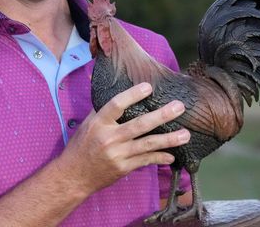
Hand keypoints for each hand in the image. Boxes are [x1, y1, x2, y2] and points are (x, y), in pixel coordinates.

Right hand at [55, 82, 190, 194]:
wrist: (73, 176)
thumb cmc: (81, 146)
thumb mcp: (87, 124)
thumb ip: (102, 108)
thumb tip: (105, 83)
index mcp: (99, 123)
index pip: (117, 105)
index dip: (133, 95)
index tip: (149, 87)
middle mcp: (109, 138)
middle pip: (139, 124)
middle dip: (162, 115)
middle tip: (179, 107)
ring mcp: (117, 154)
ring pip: (147, 144)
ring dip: (169, 139)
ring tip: (186, 134)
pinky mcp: (123, 168)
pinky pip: (146, 160)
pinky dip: (160, 157)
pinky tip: (172, 155)